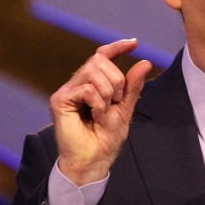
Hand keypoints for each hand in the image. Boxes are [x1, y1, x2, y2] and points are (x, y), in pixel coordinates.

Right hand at [49, 39, 152, 184]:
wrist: (94, 161)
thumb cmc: (106, 139)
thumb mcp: (125, 109)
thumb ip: (132, 87)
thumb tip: (145, 62)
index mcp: (92, 84)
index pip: (101, 56)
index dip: (116, 47)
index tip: (134, 43)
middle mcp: (77, 84)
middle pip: (99, 60)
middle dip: (116, 81)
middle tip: (115, 103)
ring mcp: (67, 91)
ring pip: (93, 71)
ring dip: (108, 93)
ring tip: (103, 113)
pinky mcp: (60, 100)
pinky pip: (87, 88)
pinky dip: (98, 103)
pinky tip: (96, 117)